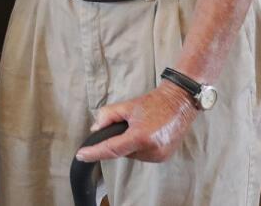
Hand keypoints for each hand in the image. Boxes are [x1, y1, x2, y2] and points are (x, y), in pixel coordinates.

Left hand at [76, 81, 197, 162]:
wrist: (179, 103)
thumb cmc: (154, 103)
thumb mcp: (127, 105)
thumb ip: (107, 116)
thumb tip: (95, 130)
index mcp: (141, 137)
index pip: (112, 149)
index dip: (95, 153)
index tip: (81, 155)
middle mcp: (151, 150)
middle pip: (122, 152)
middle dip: (120, 140)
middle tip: (129, 124)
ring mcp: (159, 156)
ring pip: (132, 155)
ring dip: (130, 145)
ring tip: (141, 127)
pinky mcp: (163, 158)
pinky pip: (142, 156)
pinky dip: (139, 147)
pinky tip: (147, 134)